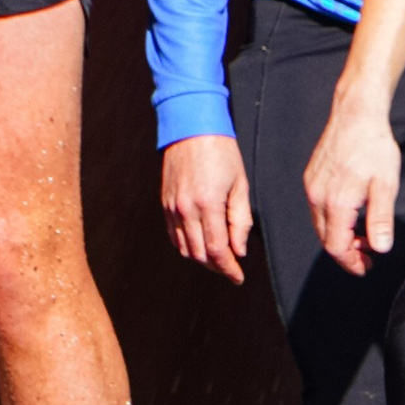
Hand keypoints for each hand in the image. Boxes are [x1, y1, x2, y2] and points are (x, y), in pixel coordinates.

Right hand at [162, 132, 253, 282]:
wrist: (191, 127)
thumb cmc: (222, 152)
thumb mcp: (240, 184)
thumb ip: (240, 220)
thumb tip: (239, 250)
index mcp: (208, 204)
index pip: (217, 250)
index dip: (228, 268)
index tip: (238, 277)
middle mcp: (186, 209)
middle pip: (199, 254)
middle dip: (216, 266)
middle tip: (231, 269)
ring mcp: (172, 207)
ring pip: (184, 248)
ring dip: (201, 258)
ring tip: (218, 258)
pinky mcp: (164, 203)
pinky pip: (173, 235)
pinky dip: (186, 245)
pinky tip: (200, 244)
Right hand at [304, 91, 400, 277]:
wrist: (356, 114)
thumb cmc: (374, 146)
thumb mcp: (386, 184)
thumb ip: (381, 219)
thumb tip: (381, 247)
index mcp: (336, 202)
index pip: (336, 247)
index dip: (351, 262)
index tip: (366, 267)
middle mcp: (317, 197)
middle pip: (326, 240)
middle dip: (346, 253)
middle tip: (368, 255)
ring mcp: (311, 187)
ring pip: (321, 225)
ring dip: (339, 237)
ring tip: (362, 237)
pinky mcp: (311, 178)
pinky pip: (318, 209)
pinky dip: (332, 221)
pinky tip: (350, 216)